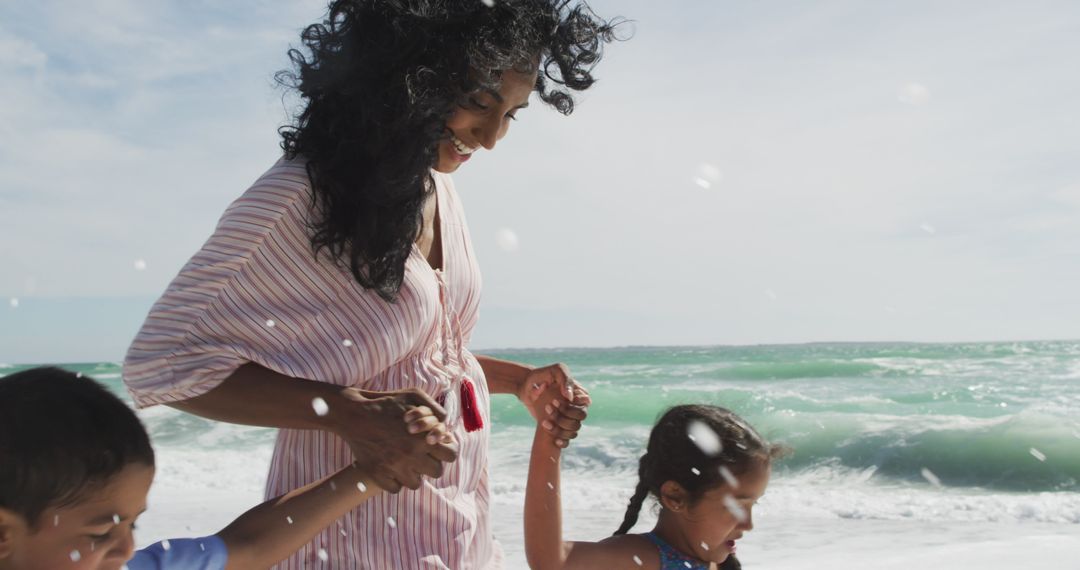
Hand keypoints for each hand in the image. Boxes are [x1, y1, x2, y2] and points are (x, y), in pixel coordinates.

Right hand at [327, 387, 457, 492]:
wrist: (353, 413)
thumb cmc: (386, 403)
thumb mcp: (414, 396)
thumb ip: (435, 410)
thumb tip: (446, 429)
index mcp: (424, 438)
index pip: (450, 455)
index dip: (446, 450)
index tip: (437, 447)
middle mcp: (412, 456)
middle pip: (436, 472)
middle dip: (431, 463)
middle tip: (420, 454)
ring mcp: (394, 468)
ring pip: (416, 484)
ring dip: (413, 474)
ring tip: (405, 461)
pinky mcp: (378, 475)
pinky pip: (395, 489)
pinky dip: (394, 480)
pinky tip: (390, 467)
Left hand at [518, 363, 589, 447]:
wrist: (525, 386)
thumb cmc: (540, 376)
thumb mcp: (555, 371)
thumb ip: (566, 380)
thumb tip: (571, 397)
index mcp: (579, 394)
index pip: (584, 406)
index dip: (571, 407)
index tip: (554, 401)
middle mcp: (576, 407)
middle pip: (578, 420)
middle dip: (563, 417)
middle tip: (547, 408)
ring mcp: (568, 419)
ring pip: (573, 431)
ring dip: (559, 429)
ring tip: (544, 422)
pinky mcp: (559, 427)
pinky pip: (567, 440)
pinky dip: (562, 441)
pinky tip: (554, 439)